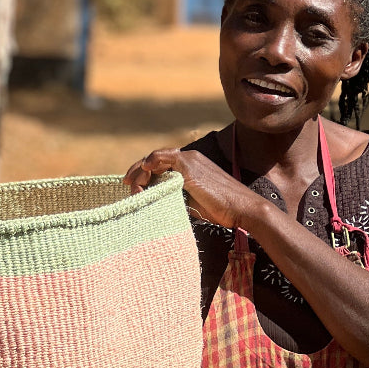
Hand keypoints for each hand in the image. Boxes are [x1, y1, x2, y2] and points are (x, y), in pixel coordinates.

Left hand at [124, 148, 260, 230]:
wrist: (242, 208)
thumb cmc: (222, 209)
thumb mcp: (194, 201)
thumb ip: (178, 195)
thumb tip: (158, 200)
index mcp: (193, 164)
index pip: (163, 163)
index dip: (146, 172)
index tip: (134, 184)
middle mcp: (190, 158)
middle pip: (156, 159)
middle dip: (138, 170)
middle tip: (126, 183)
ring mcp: (189, 160)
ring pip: (156, 159)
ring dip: (140, 171)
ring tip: (131, 186)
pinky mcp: (188, 167)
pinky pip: (161, 159)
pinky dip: (149, 165)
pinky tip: (141, 176)